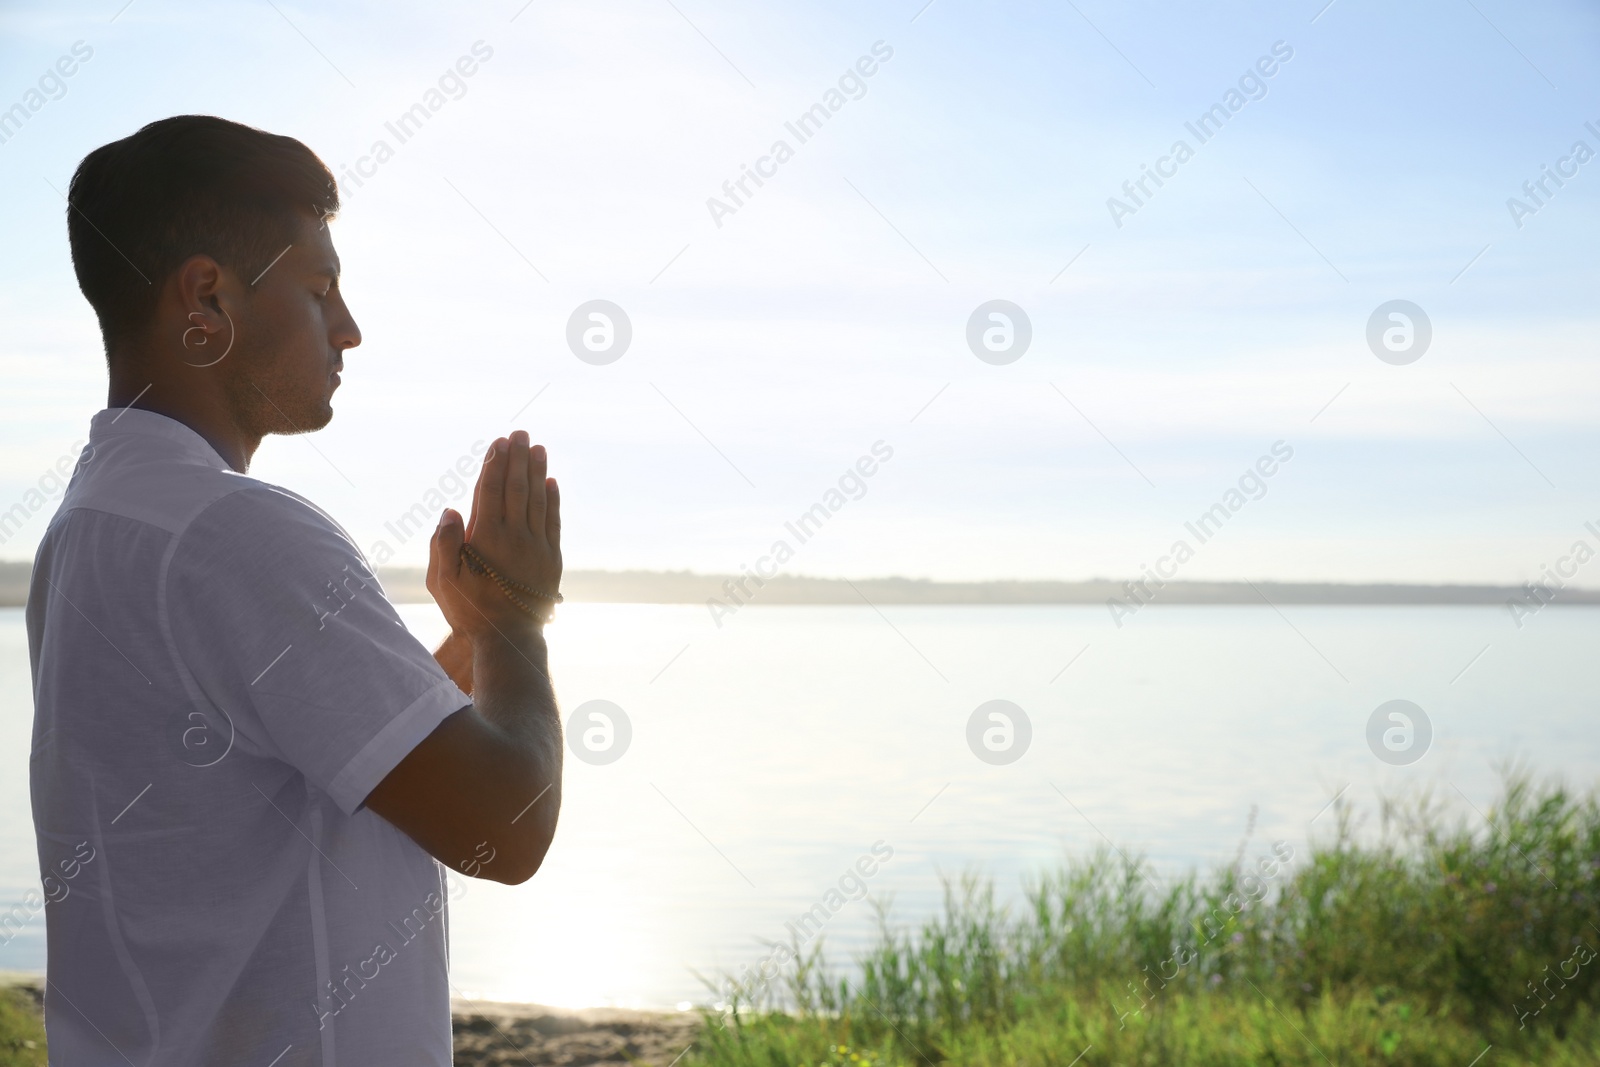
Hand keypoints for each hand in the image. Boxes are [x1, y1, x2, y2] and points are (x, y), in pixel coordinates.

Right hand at [428, 431, 562, 638]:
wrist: (510, 638)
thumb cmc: (470, 611)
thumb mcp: (443, 581)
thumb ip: (444, 544)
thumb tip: (451, 510)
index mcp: (486, 538)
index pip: (490, 491)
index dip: (494, 464)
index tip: (498, 443)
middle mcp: (514, 536)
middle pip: (516, 488)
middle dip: (517, 458)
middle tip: (521, 433)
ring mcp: (536, 546)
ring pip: (537, 500)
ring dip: (538, 472)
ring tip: (538, 448)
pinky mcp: (552, 559)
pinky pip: (553, 522)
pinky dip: (553, 500)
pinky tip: (552, 483)